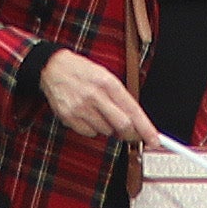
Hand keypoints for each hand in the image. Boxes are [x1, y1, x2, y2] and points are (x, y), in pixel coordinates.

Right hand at [34, 47, 158, 146]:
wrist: (52, 67)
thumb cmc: (81, 70)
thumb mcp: (104, 75)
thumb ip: (119, 96)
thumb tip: (134, 120)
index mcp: (108, 82)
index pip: (133, 110)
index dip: (146, 128)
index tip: (154, 140)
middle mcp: (96, 95)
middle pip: (122, 126)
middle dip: (129, 133)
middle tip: (130, 133)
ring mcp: (82, 108)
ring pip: (106, 131)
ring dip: (107, 127)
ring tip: (98, 111)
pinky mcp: (70, 118)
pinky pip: (89, 133)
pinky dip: (92, 128)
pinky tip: (86, 114)